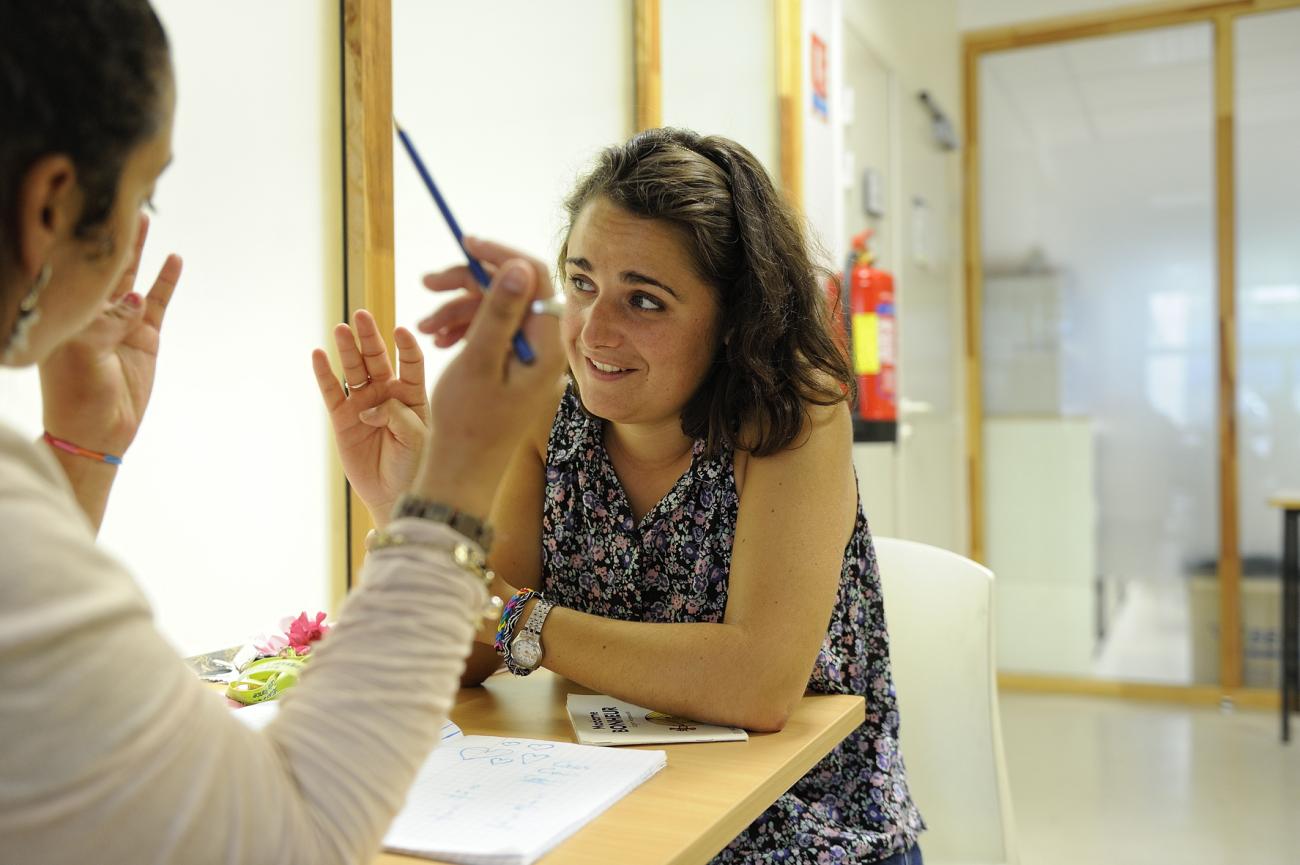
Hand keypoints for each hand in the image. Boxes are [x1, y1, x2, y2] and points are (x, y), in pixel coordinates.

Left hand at [39, 213, 180, 455]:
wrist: (97, 432)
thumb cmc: (75, 393)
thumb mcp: (81, 351)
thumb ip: (104, 320)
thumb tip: (130, 298)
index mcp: (61, 314)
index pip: (66, 270)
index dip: (73, 242)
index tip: (78, 210)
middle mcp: (88, 312)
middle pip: (98, 266)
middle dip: (105, 237)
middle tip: (112, 202)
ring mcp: (119, 323)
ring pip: (128, 277)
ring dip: (135, 249)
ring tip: (139, 218)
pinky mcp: (145, 337)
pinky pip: (157, 301)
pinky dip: (166, 280)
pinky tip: (173, 259)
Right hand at [312, 310, 429, 526]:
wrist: (395, 493)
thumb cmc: (415, 465)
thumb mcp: (417, 438)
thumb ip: (397, 416)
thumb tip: (367, 407)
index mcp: (413, 394)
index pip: (410, 363)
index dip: (407, 346)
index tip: (402, 331)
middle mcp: (387, 393)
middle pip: (377, 358)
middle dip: (370, 337)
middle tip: (362, 315)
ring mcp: (363, 403)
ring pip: (353, 370)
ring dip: (347, 349)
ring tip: (341, 329)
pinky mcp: (342, 418)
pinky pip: (332, 392)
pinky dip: (324, 374)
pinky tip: (318, 355)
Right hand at [412, 237, 564, 517]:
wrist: (462, 474)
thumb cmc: (468, 424)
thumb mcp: (479, 361)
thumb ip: (500, 311)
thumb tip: (520, 265)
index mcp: (545, 346)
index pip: (535, 277)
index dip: (500, 254)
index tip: (465, 243)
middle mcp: (542, 349)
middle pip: (512, 291)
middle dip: (469, 283)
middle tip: (427, 283)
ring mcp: (528, 359)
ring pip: (496, 311)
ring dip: (458, 308)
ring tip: (424, 326)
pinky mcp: (512, 368)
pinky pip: (491, 333)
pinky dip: (463, 329)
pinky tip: (436, 339)